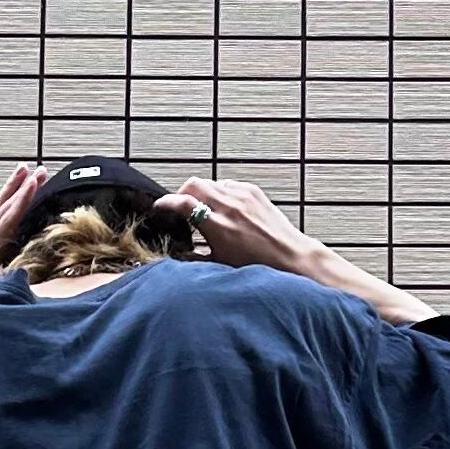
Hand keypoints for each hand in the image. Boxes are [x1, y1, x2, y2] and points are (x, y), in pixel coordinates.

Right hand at [148, 177, 323, 272]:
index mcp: (219, 226)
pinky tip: (223, 210)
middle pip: (194, 184)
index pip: (183, 203)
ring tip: (203, 211)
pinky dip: (220, 193)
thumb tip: (178, 253)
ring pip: (210, 182)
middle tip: (179, 207)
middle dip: (182, 194)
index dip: (166, 202)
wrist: (290, 258)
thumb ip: (196, 258)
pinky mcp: (253, 191)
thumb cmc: (260, 266)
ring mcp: (242, 196)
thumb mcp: (221, 266)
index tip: (159, 207)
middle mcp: (230, 207)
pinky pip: (228, 184)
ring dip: (201, 193)